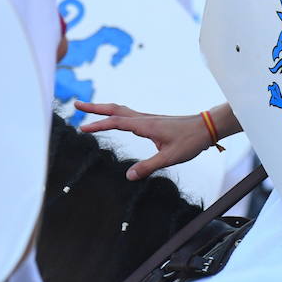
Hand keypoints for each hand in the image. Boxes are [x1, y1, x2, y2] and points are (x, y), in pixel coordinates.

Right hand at [76, 101, 211, 179]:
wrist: (205, 128)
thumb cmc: (189, 142)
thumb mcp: (169, 158)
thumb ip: (148, 166)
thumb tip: (128, 176)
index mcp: (145, 125)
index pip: (116, 122)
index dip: (98, 124)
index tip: (82, 127)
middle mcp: (144, 118)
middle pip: (114, 109)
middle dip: (94, 108)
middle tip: (76, 105)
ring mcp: (147, 118)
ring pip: (120, 109)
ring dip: (104, 108)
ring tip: (89, 109)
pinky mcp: (151, 121)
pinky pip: (128, 114)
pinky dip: (115, 113)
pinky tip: (114, 118)